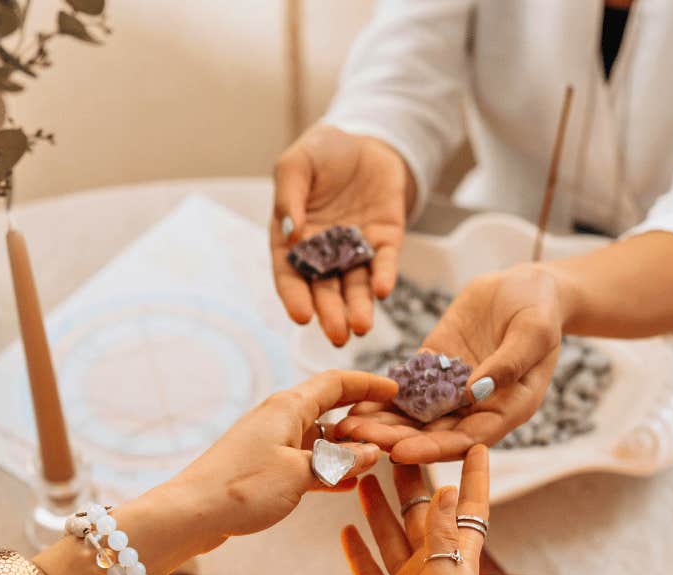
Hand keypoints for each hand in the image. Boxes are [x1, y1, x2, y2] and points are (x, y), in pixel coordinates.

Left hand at [170, 370, 397, 549]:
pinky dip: (328, 469)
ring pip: (320, 438)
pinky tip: (348, 483)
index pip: (336, 383)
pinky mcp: (265, 467)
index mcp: (288, 407)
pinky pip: (307, 461)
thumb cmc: (242, 488)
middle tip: (394, 431)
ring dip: (347, 448)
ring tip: (378, 459)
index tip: (396, 389)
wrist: (191, 514)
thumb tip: (371, 452)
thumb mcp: (300, 474)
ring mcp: (272, 443)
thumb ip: (339, 463)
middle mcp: (280, 418)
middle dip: (363, 419)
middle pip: (331, 409)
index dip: (368, 384)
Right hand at [271, 125, 411, 345]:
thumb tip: (290, 233)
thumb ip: (288, 195)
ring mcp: (355, 251)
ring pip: (356, 286)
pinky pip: (384, 264)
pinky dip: (384, 277)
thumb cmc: (322, 153)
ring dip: (359, 308)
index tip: (302, 316)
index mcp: (293, 241)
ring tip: (361, 328)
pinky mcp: (383, 243)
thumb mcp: (296, 163)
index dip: (295, 297)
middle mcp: (323, 254)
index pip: (290, 275)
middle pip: (325, 290)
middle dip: (331, 314)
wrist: (365, 141)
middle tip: (338, 335)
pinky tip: (383, 291)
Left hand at [335, 264, 564, 462]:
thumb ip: (508, 363)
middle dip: (396, 440)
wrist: (528, 287)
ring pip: (414, 417)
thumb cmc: (541, 310)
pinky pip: (406, 389)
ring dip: (382, 424)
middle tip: (358, 442)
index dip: (434, 448)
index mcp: (506, 410)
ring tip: (346, 426)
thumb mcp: (533, 332)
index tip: (401, 452)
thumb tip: (475, 392)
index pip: (467, 440)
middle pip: (434, 435)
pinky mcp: (434, 369)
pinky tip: (352, 400)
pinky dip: (382, 398)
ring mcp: (453, 391)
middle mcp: (477, 409)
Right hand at [341, 445, 488, 574]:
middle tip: (395, 445)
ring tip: (364, 476)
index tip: (476, 444)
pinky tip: (346, 530)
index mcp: (459, 563)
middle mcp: (434, 570)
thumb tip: (447, 490)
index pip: (470, 510)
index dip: (474, 477)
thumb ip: (445, 539)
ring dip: (379, 508)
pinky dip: (358, 551)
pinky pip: (368, 571)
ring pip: (390, 537)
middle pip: (422, 515)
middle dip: (412, 481)